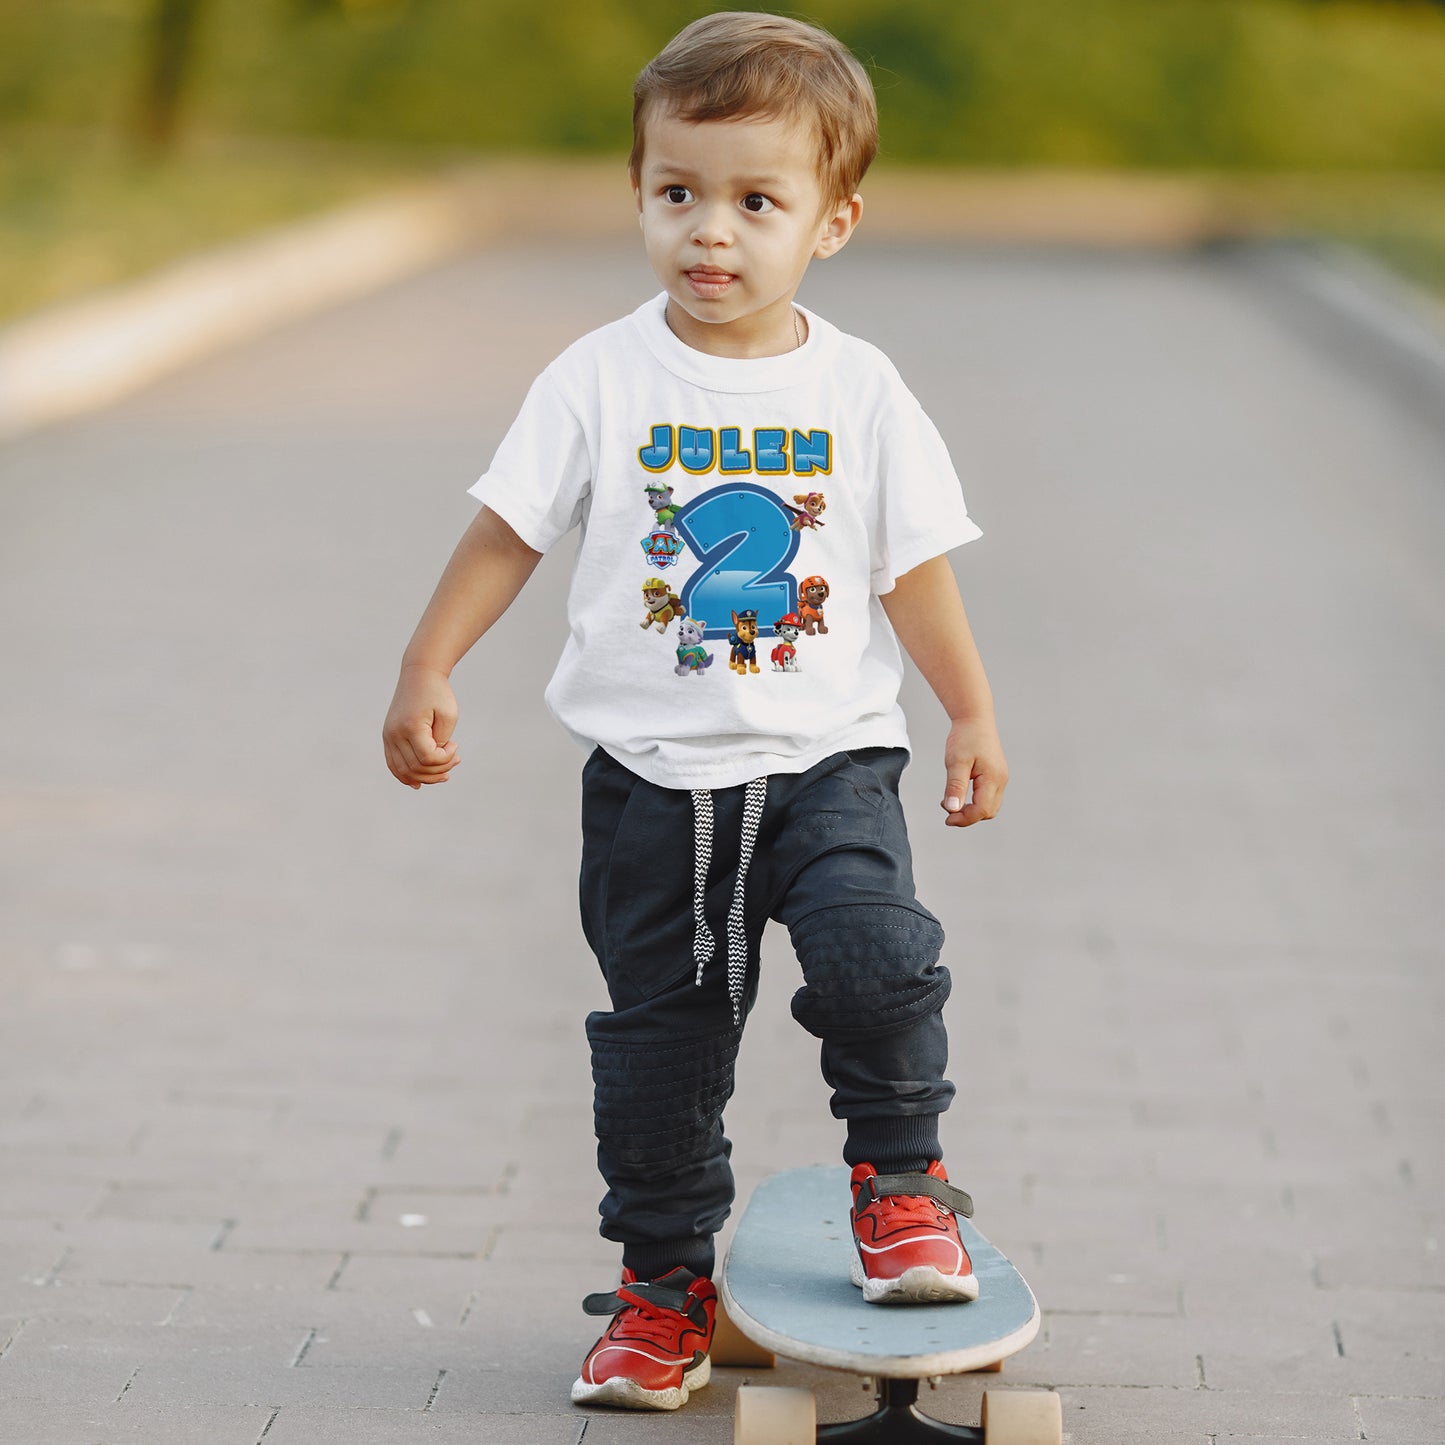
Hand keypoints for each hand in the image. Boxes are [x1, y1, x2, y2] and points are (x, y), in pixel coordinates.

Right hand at [383, 664, 459, 789]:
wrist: (418, 675)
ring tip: (444, 773)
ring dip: (424, 777)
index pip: (428, 758)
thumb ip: (442, 741)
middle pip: (415, 768)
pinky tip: (419, 783)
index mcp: (410, 727)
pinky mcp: (387, 737)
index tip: (456, 744)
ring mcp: (388, 736)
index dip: (446, 759)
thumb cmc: (438, 693)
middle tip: (455, 758)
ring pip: (402, 771)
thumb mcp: (449, 715)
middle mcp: (394, 734)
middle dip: (439, 769)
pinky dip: (405, 776)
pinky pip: (393, 764)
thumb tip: (434, 761)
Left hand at [940, 717, 1007, 827]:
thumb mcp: (956, 762)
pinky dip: (975, 802)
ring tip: (951, 801)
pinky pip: (988, 797)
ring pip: (989, 806)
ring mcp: (1000, 778)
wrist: (975, 718)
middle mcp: (1001, 781)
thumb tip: (952, 809)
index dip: (965, 819)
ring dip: (971, 810)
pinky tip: (958, 794)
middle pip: (988, 812)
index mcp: (993, 778)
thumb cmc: (965, 737)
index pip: (982, 810)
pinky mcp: (996, 776)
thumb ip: (955, 786)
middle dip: (968, 816)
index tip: (947, 818)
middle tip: (947, 810)